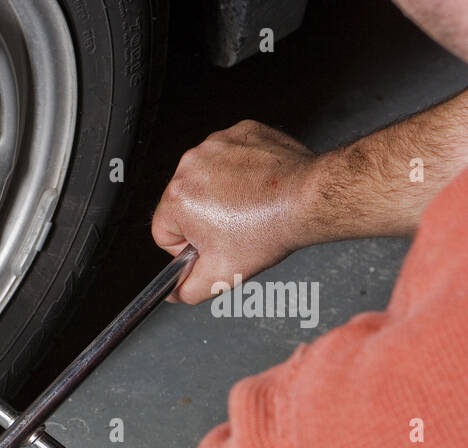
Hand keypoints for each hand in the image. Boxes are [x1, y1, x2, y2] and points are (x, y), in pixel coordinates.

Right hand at [153, 119, 324, 303]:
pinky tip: (257, 185)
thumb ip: (187, 290)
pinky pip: (229, 156)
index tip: (213, 245)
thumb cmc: (269, 229)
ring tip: (249, 205)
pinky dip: (241, 170)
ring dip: (221, 192)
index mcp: (177, 198)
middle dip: (204, 218)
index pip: (164, 232)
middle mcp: (190, 165)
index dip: (188, 246)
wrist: (309, 198)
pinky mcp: (240, 132)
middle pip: (183, 203)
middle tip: (236, 227)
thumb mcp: (221, 276)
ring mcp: (216, 144)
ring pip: (205, 178)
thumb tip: (174, 291)